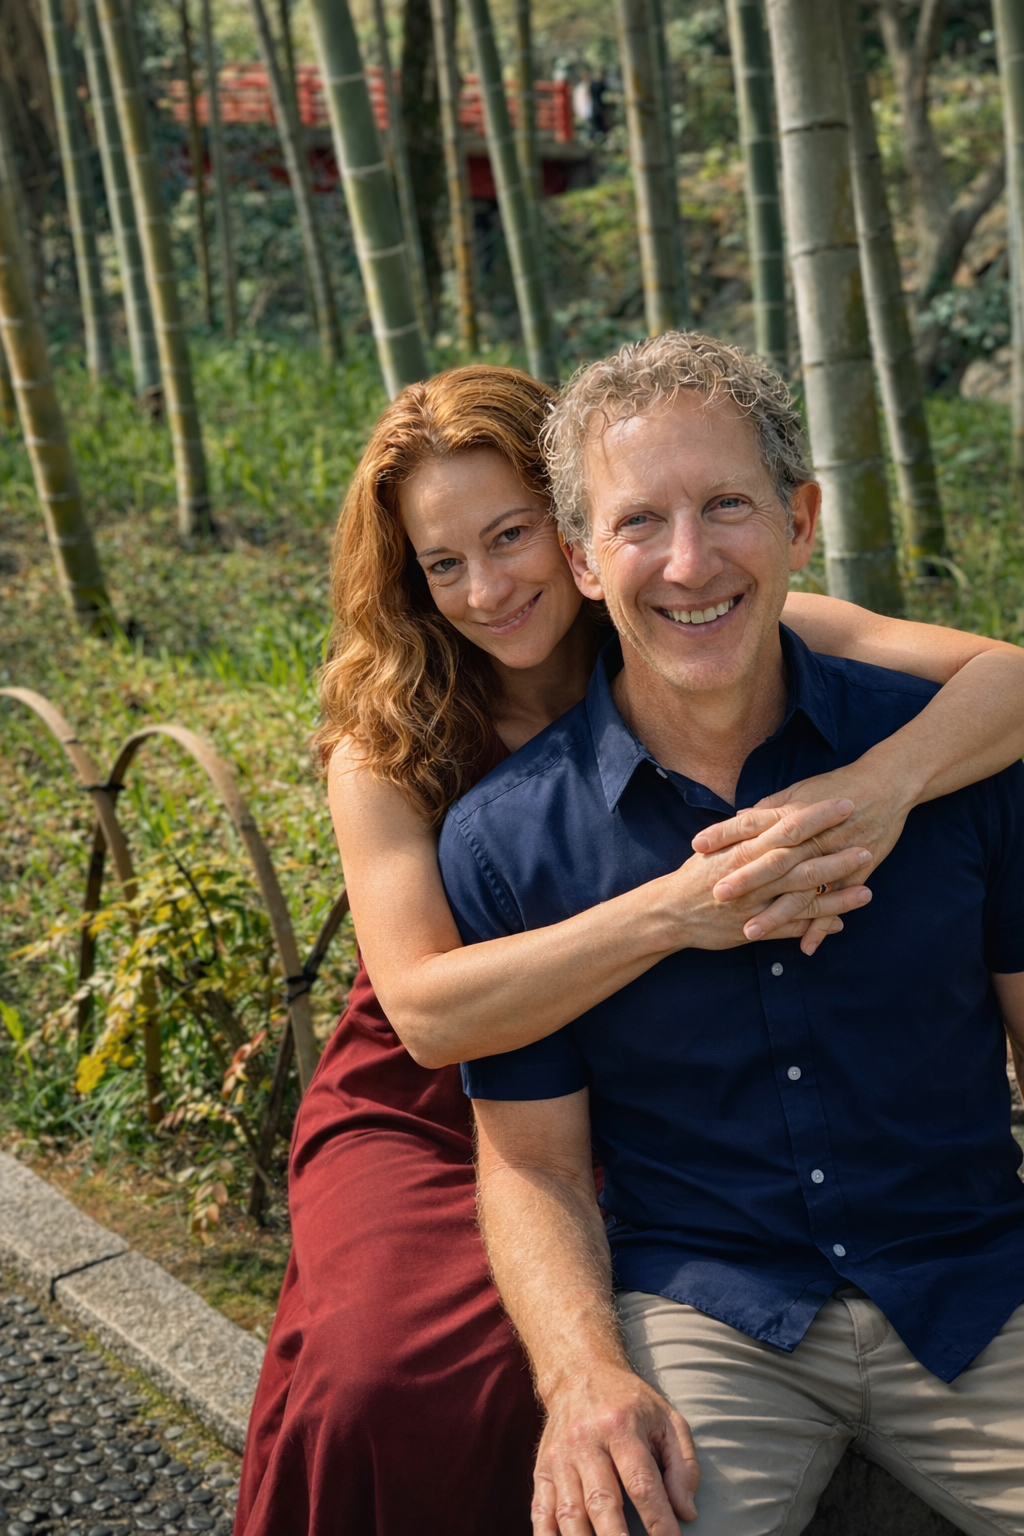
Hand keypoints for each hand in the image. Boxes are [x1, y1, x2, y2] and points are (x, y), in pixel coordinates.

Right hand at [532, 1363, 699, 1535]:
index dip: (658, 1520)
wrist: (578, 1372)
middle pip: (601, 1501)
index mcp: (621, 1426)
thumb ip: (682, 1464)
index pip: (641, 1483)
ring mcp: (560, 1457)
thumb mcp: (666, 1418)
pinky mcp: (542, 1469)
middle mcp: (586, 1441)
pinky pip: (541, 1510)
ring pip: (570, 1512)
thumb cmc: (630, 1402)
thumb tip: (687, 1512)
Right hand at [662, 797, 872, 953]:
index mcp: (744, 848)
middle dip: (836, 852)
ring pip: (803, 896)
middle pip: (801, 860)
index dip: (818, 816)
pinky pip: (792, 927)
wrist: (668, 912)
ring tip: (868, 888)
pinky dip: (816, 925)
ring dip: (835, 893)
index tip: (844, 803)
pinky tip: (843, 922)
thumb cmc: (694, 876)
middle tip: (867, 842)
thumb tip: (766, 813)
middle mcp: (752, 875)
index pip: (788, 826)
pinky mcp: (755, 928)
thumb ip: (744, 831)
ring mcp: (756, 903)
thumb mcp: (717, 847)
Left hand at [696, 769, 911, 953]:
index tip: (697, 846)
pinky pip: (836, 903)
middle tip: (716, 896)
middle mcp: (811, 836)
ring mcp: (834, 855)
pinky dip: (821, 927)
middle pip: (773, 860)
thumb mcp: (800, 791)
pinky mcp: (856, 872)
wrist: (888, 782)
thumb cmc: (839, 785)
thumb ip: (770, 809)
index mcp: (793, 813)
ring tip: (750, 931)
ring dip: (775, 913)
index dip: (725, 834)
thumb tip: (741, 818)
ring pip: (800, 889)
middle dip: (745, 880)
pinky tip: (804, 949)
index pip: (752, 824)